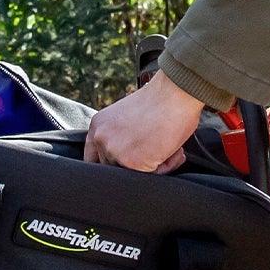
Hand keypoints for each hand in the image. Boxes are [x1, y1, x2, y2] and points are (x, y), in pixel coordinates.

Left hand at [85, 69, 204, 172]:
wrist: (177, 92)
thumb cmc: (163, 102)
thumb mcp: (129, 118)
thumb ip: (121, 138)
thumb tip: (129, 161)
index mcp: (98, 125)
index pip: (92, 158)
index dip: (111, 164)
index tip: (126, 164)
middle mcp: (100, 138)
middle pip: (114, 169)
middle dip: (136, 165)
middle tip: (159, 149)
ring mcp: (114, 151)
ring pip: (133, 174)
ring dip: (154, 165)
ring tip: (168, 147)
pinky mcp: (131, 163)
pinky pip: (150, 177)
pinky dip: (165, 166)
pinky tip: (172, 150)